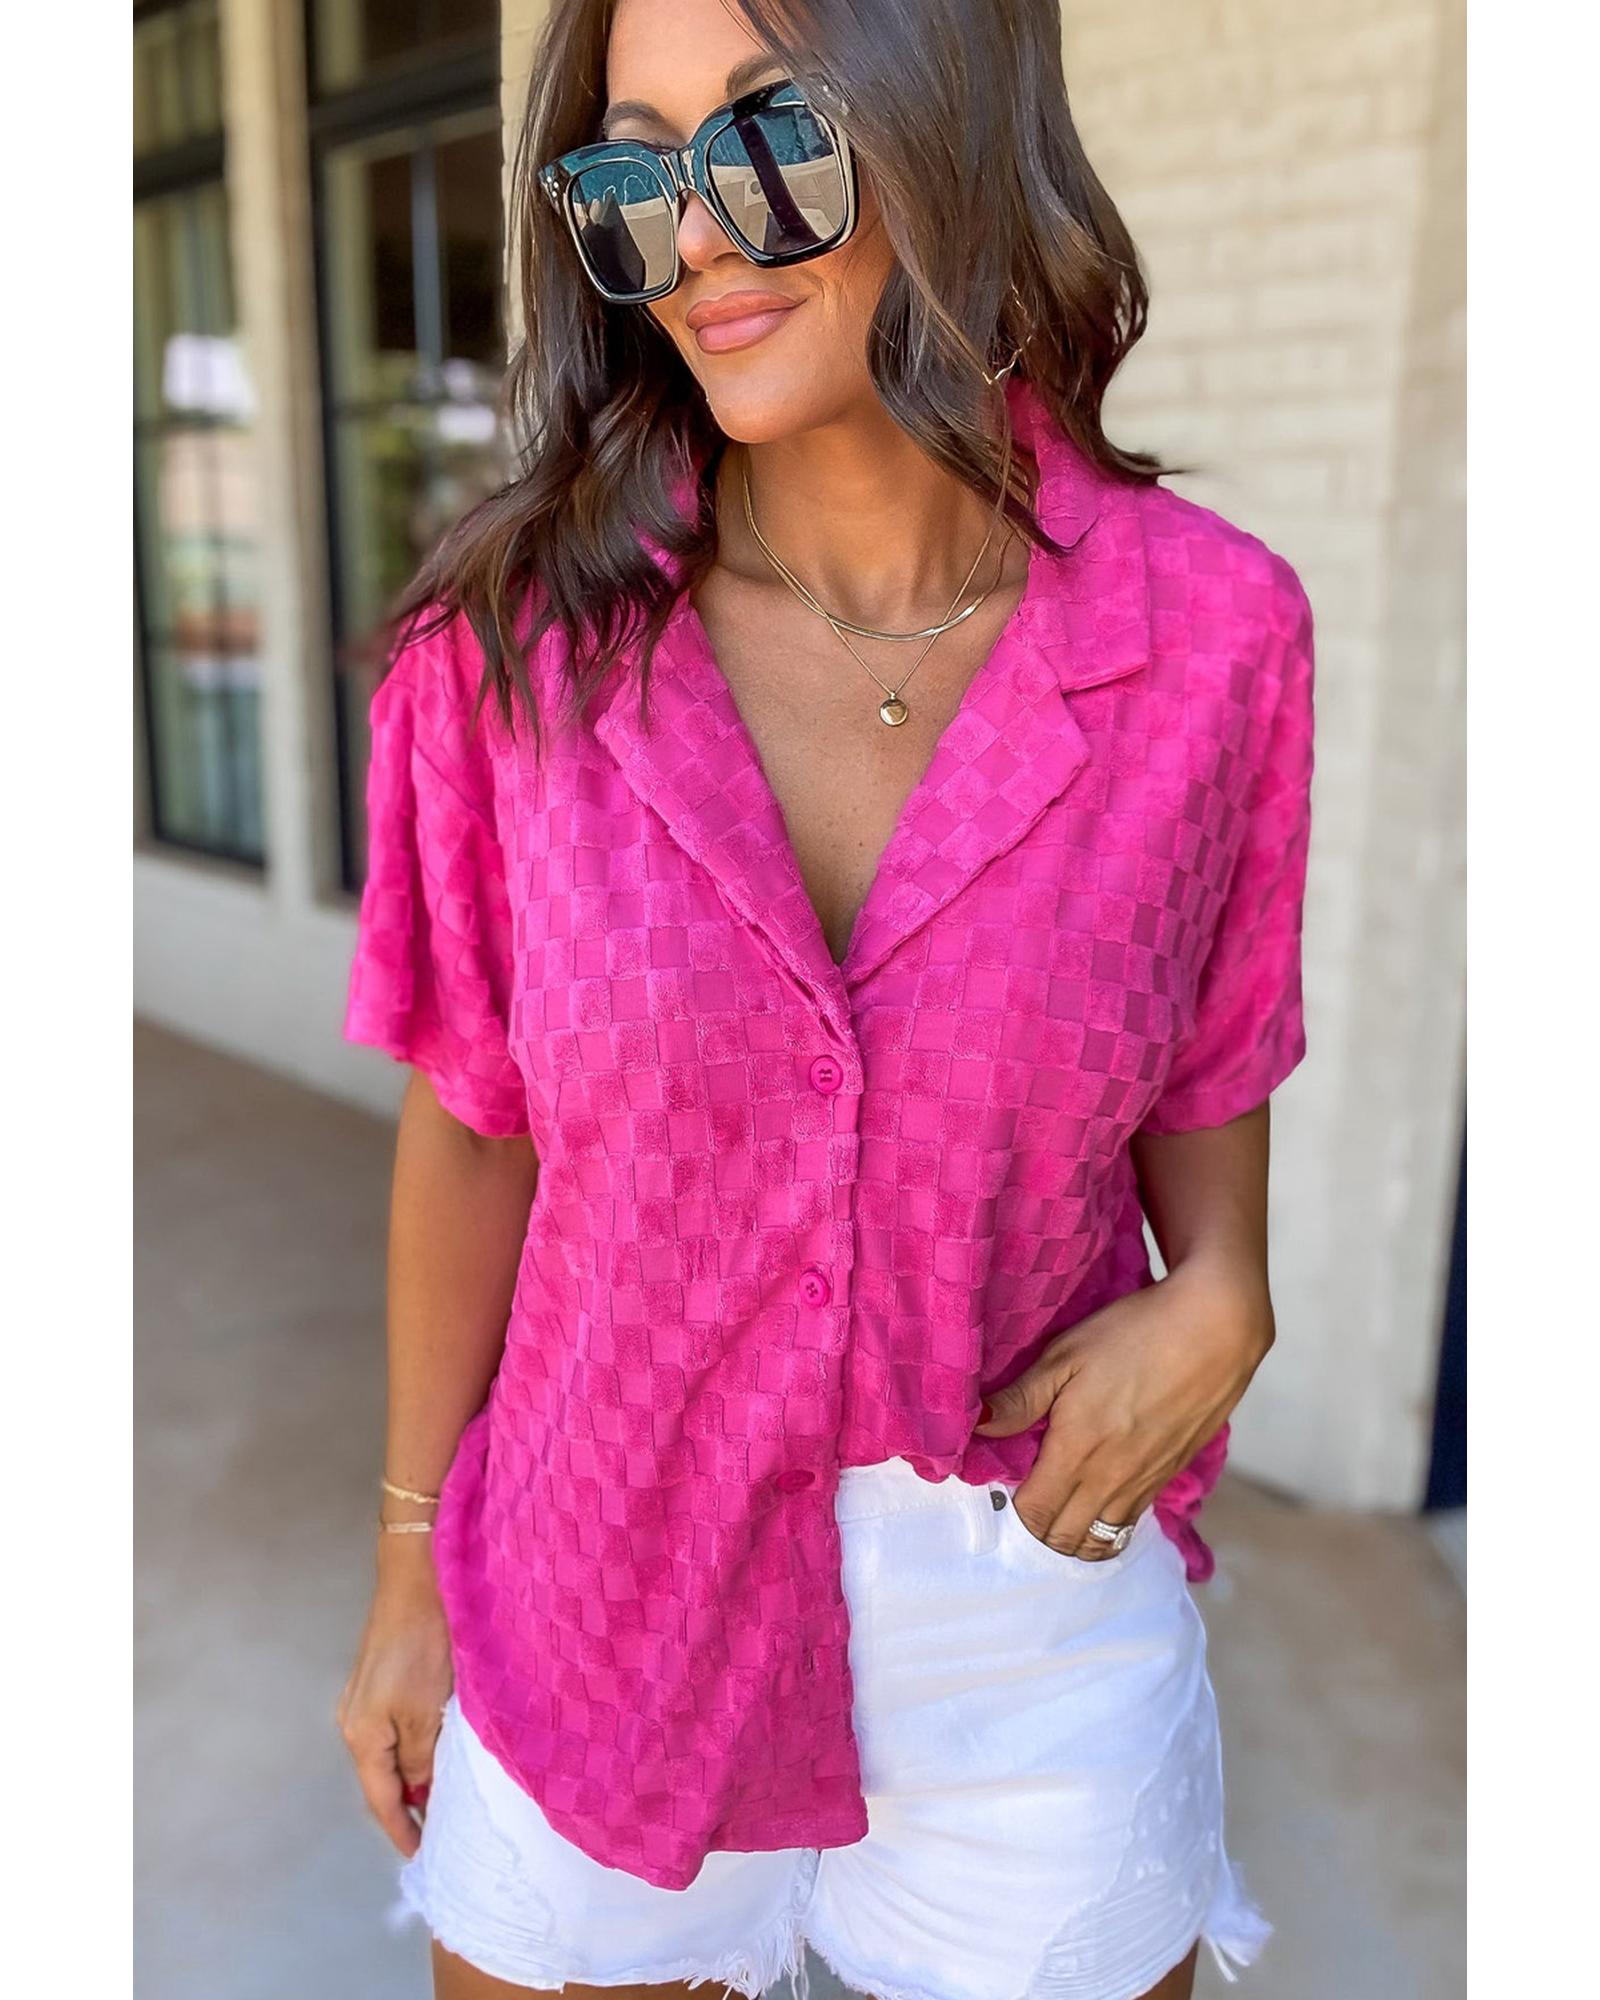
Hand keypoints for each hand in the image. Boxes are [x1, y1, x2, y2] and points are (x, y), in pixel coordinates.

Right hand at [335, 1538, 453, 1855]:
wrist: (415, 1584)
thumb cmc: (421, 1650)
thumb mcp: (425, 1713)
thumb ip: (421, 1758)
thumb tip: (419, 1790)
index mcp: (361, 1737)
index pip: (380, 1799)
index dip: (401, 1830)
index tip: (421, 1857)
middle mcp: (353, 1723)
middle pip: (380, 1778)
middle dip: (406, 1806)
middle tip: (437, 1831)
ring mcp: (363, 1700)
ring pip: (388, 1754)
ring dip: (412, 1776)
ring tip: (440, 1798)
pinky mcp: (379, 1681)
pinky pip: (394, 1731)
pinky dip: (412, 1750)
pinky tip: (433, 1753)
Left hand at [974, 1259, 1273, 1559]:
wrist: (1214, 1329)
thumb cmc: (1134, 1334)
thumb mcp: (1066, 1355)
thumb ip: (1022, 1398)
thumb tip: (978, 1425)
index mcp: (1077, 1452)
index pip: (1034, 1513)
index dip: (1011, 1510)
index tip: (1002, 1487)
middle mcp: (1111, 1479)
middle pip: (1065, 1537)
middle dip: (1039, 1530)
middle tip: (1027, 1500)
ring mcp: (1145, 1481)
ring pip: (1102, 1539)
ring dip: (1076, 1536)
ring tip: (1060, 1512)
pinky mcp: (1170, 1474)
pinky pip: (1132, 1520)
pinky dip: (1109, 1524)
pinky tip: (1100, 1501)